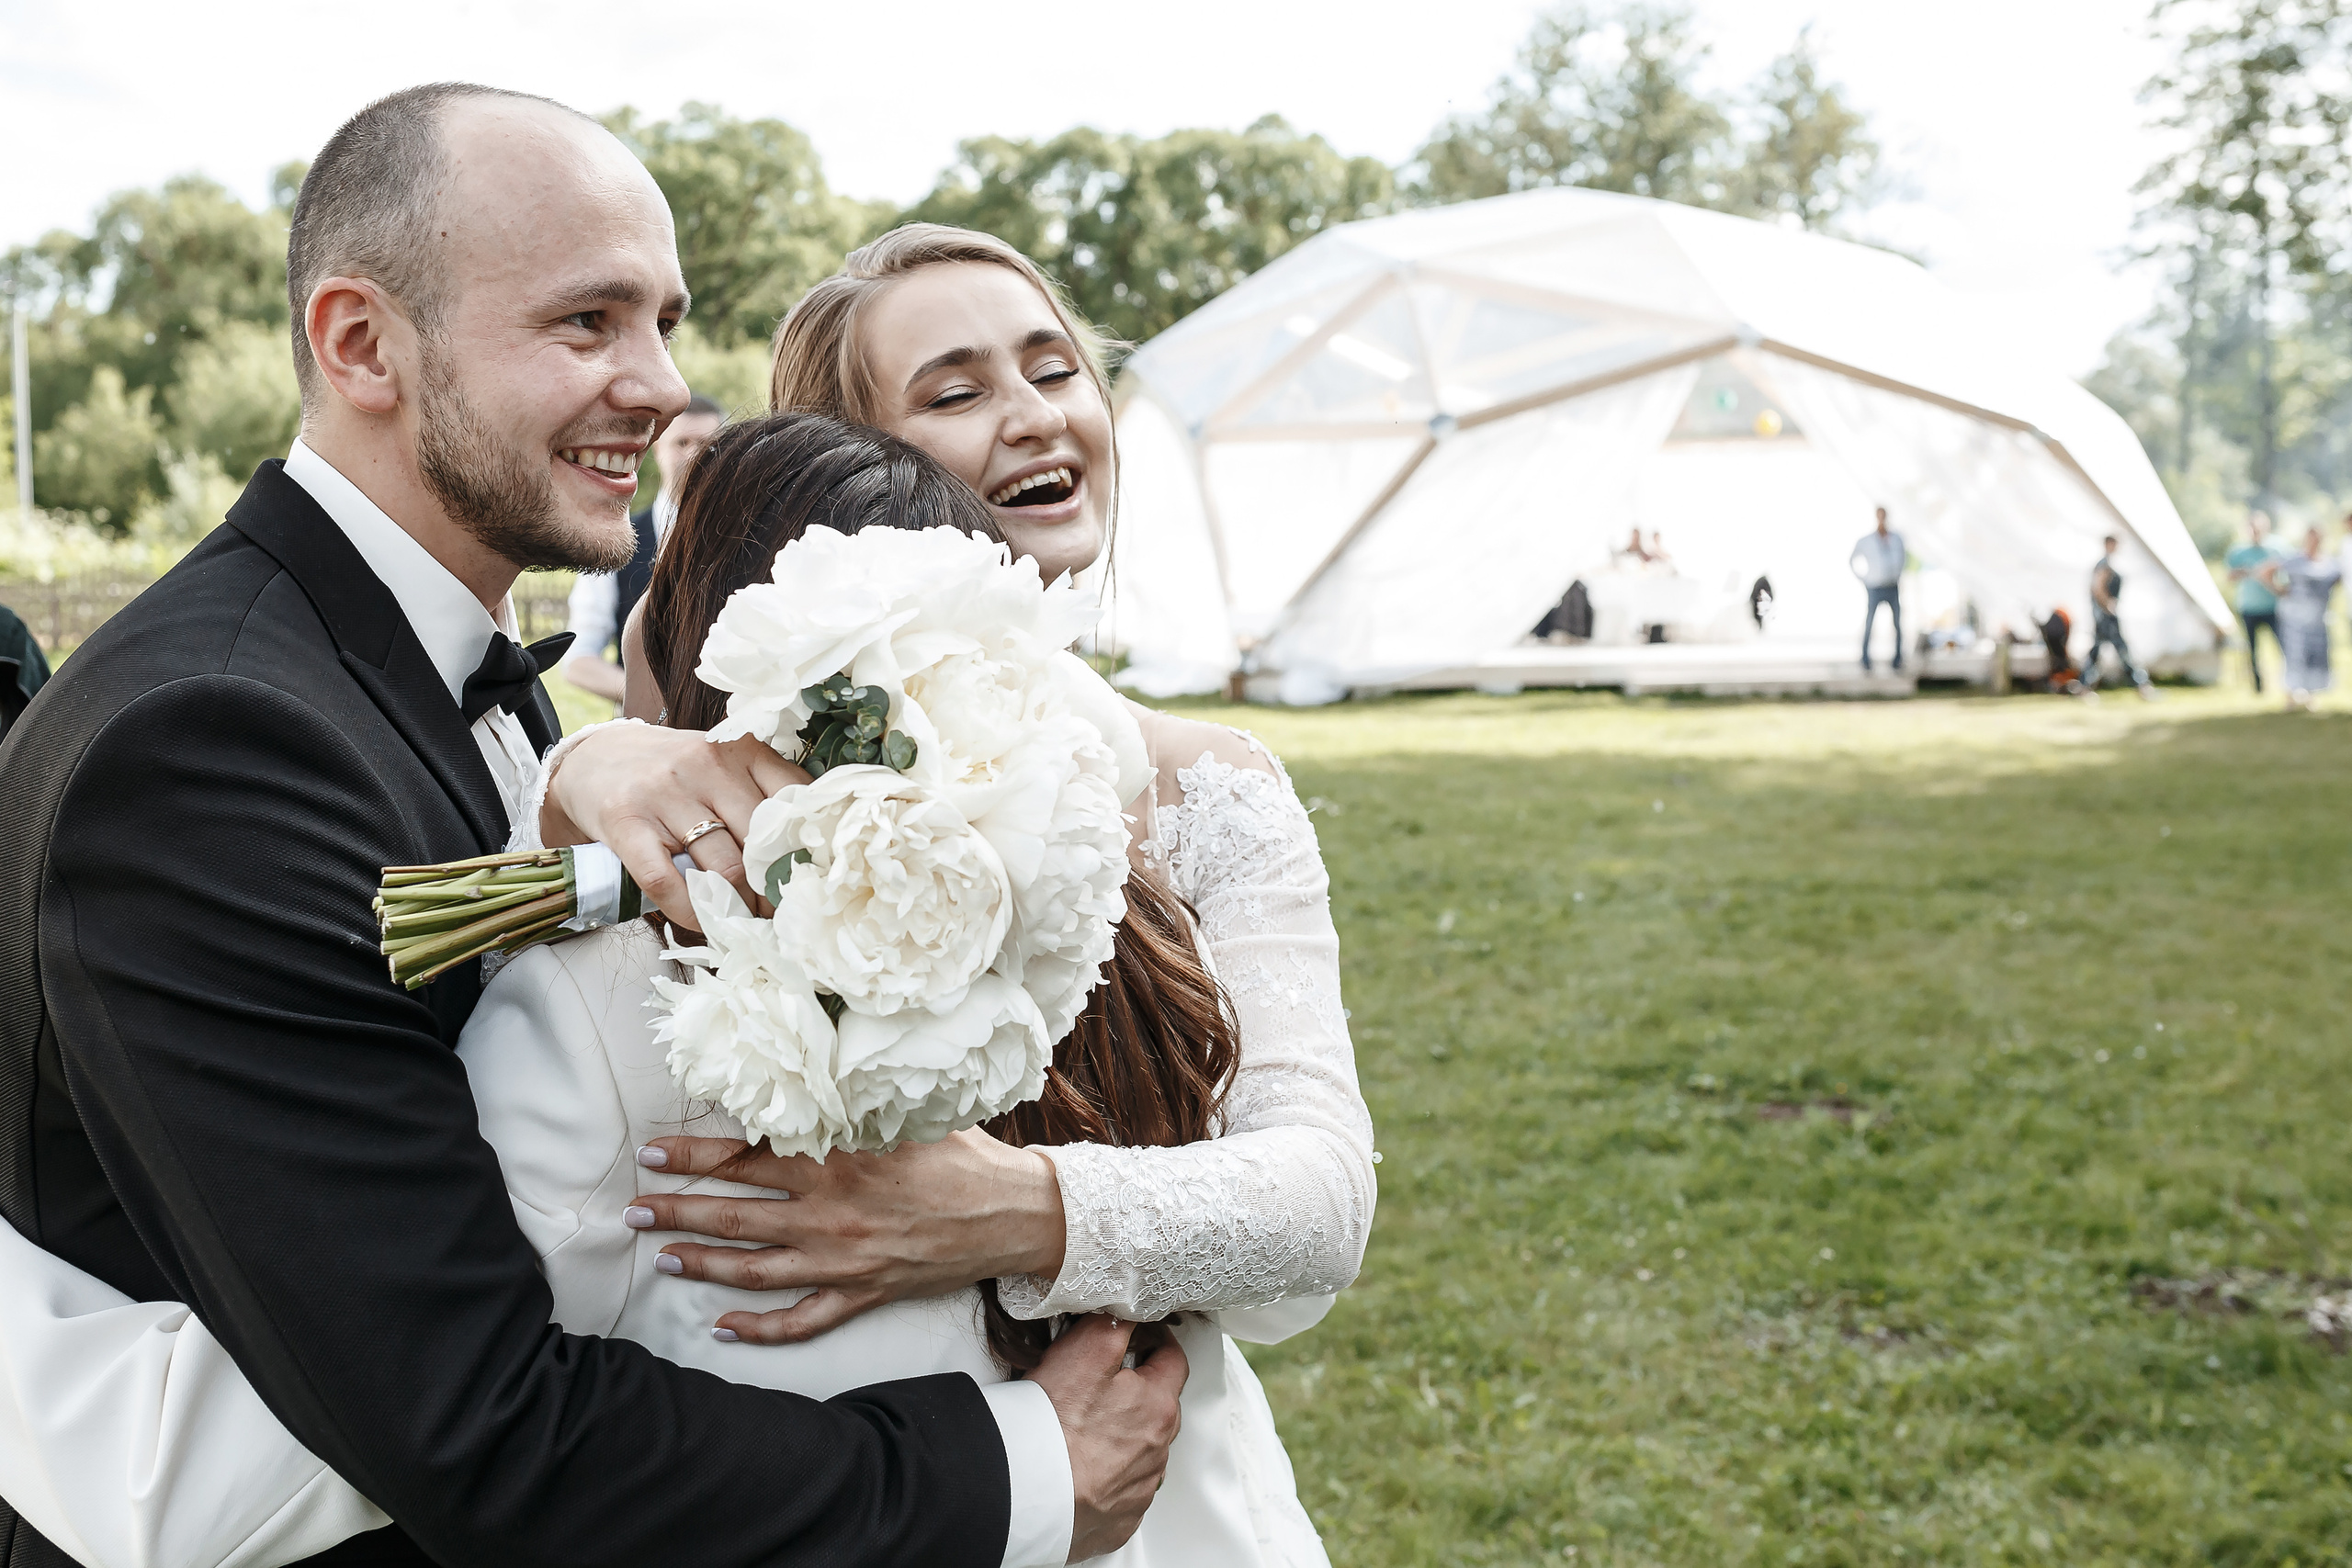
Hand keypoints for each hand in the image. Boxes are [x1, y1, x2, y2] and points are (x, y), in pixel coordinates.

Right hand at [538, 724, 805, 926]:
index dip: (806, 850)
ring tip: (745, 920)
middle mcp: (707, 765)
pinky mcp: (626, 821)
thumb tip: (807, 857)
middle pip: (760, 843)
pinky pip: (666, 881)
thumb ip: (763, 796)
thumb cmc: (673, 771)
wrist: (595, 758)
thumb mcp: (725, 766)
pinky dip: (690, 911)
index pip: (794, 800)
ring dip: (738, 906)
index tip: (809, 881)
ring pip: (721, 866)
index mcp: (742, 750)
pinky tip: (702, 921)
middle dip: (773, 889)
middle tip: (777, 914)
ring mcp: (664, 792)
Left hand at [632, 1129, 1067, 1341]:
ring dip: (704, 1265)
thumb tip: (814, 1051)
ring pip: (756, 1270)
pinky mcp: (864, 1294)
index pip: (747, 1158)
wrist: (1012, 1212)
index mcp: (837, 1161)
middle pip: (737, 1216)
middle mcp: (831, 1214)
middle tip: (633, 1212)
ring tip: (664, 1259)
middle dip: (678, 1212)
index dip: (694, 1157)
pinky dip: (760, 1330)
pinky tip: (724, 1329)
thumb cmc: (961, 1152)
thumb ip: (853, 1094)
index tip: (653, 1155)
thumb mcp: (906, 1109)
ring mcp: (844, 1261)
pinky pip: (802, 1321)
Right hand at [1029, 1315, 1185, 1561]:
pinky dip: (1107, 1478)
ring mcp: (1139, 1491)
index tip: (1136, 1338)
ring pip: (1141, 1452)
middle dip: (1137, 1392)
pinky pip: (1121, 1492)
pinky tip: (1080, 1470)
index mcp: (1159, 1407)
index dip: (1154, 1342)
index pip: (1173, 1360)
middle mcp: (1158, 1452)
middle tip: (1099, 1384)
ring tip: (1083, 1432)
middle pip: (1158, 1409)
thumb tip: (1133, 1312)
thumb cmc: (1056, 1423)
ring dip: (1123, 1438)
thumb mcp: (1087, 1348)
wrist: (1028, 1493)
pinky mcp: (1118, 1520)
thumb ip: (1118, 1323)